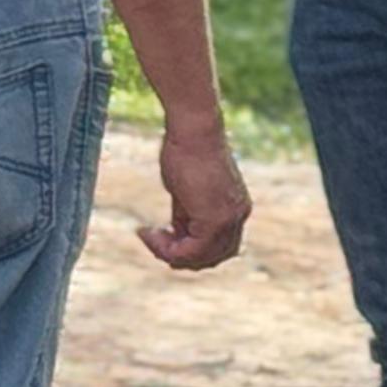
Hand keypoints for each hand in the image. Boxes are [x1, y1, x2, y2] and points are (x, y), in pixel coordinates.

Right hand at [145, 114, 249, 270]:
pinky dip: (167, 249)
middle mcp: (238, 216)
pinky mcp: (215, 220)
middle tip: (154, 241)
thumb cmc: (186, 147)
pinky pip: (191, 252)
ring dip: (171, 254)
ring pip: (201, 258)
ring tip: (149, 236)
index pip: (218, 245)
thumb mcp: (187, 188)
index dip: (190, 247)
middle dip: (181, 255)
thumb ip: (188, 212)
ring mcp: (229, 220)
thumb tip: (178, 231)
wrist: (194, 128)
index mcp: (236, 207)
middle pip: (213, 257)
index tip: (162, 232)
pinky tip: (148, 233)